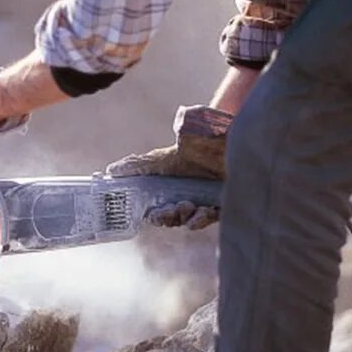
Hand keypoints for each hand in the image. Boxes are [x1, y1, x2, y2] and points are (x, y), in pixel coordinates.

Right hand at [105, 105, 232, 229]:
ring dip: (182, 216)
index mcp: (171, 181)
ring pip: (189, 217)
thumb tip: (113, 170)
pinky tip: (197, 218)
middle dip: (164, 216)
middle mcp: (187, 192)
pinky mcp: (224, 201)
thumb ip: (144, 162)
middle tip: (161, 212)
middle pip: (171, 212)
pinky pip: (210, 216)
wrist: (237, 132)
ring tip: (183, 207)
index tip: (142, 212)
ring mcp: (206, 197)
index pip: (154, 202)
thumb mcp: (170, 150)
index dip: (148, 211)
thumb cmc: (203, 137)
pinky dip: (201, 218)